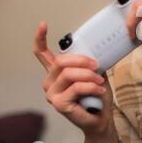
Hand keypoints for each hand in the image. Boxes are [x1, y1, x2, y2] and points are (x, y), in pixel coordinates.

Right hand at [33, 21, 115, 138]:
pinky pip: (76, 88)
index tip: (43, 24)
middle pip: (61, 62)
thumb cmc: (96, 96)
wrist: (101, 118)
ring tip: (100, 81)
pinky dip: (91, 87)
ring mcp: (51, 94)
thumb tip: (94, 48)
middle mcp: (50, 82)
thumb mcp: (94, 73)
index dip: (40, 38)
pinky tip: (99, 90)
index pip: (42, 54)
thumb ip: (88, 63)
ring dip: (89, 76)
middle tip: (97, 66)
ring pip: (69, 74)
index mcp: (56, 73)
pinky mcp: (58, 104)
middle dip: (83, 61)